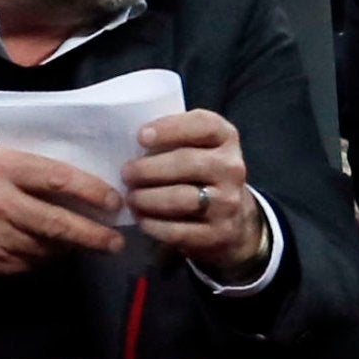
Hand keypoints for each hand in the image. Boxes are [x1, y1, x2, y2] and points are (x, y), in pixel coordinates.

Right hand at [0, 147, 124, 292]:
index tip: (113, 201)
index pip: (58, 180)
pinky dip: (44, 259)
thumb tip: (70, 183)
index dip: (93, 192)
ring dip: (71, 249)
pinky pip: (29, 265)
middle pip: (58, 223)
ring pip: (47, 249)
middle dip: (94, 235)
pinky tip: (49, 252)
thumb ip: (21, 167)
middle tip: (114, 241)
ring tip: (88, 245)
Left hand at [122, 110, 268, 278]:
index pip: (205, 125)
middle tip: (126, 173)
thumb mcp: (196, 146)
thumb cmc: (198, 172)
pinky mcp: (219, 233)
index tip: (140, 136)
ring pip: (183, 198)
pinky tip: (141, 219)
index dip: (171, 128)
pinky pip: (180, 230)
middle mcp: (231, 168)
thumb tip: (129, 142)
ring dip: (149, 198)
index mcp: (225, 138)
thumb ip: (172, 138)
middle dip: (149, 168)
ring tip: (131, 197)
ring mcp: (228, 202)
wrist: (231, 216)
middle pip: (188, 162)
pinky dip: (155, 225)